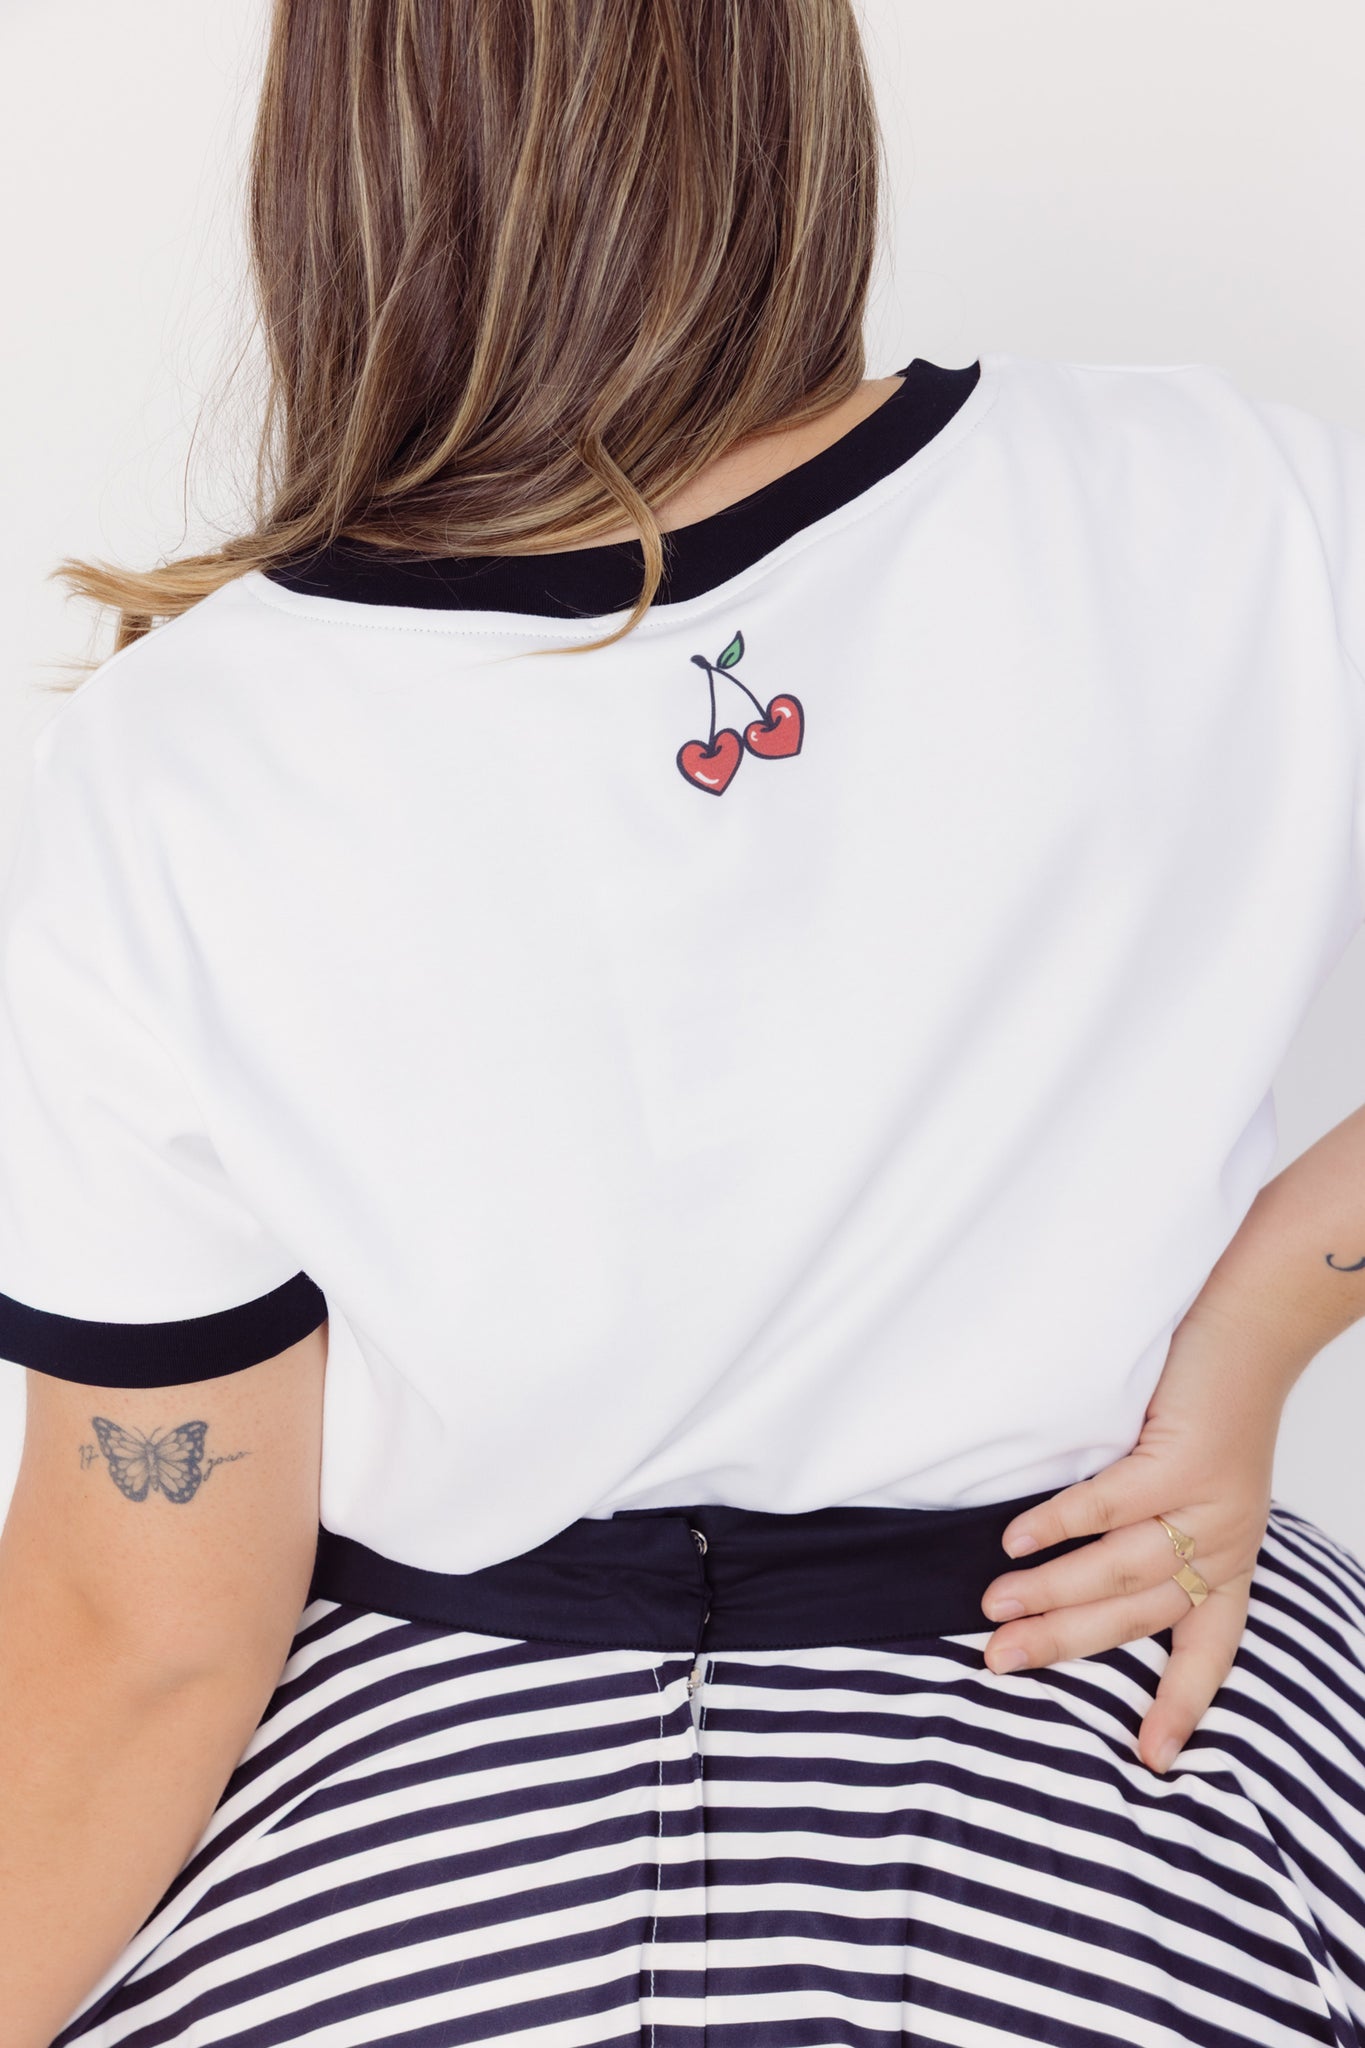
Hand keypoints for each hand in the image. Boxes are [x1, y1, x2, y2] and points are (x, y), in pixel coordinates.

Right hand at [979, 1300, 1282, 1774]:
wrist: (1249, 1327)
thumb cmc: (1209, 1404)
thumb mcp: (1200, 1489)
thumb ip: (1152, 1538)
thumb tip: (1067, 1583)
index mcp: (1232, 1563)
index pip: (1209, 1652)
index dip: (1180, 1707)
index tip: (1152, 1761)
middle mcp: (1227, 1545)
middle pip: (1136, 1616)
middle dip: (1062, 1645)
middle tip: (999, 1662)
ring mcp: (1210, 1506)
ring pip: (1118, 1569)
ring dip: (1049, 1592)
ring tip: (993, 1605)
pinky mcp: (1185, 1462)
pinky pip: (1108, 1506)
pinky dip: (1055, 1525)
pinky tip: (1016, 1540)